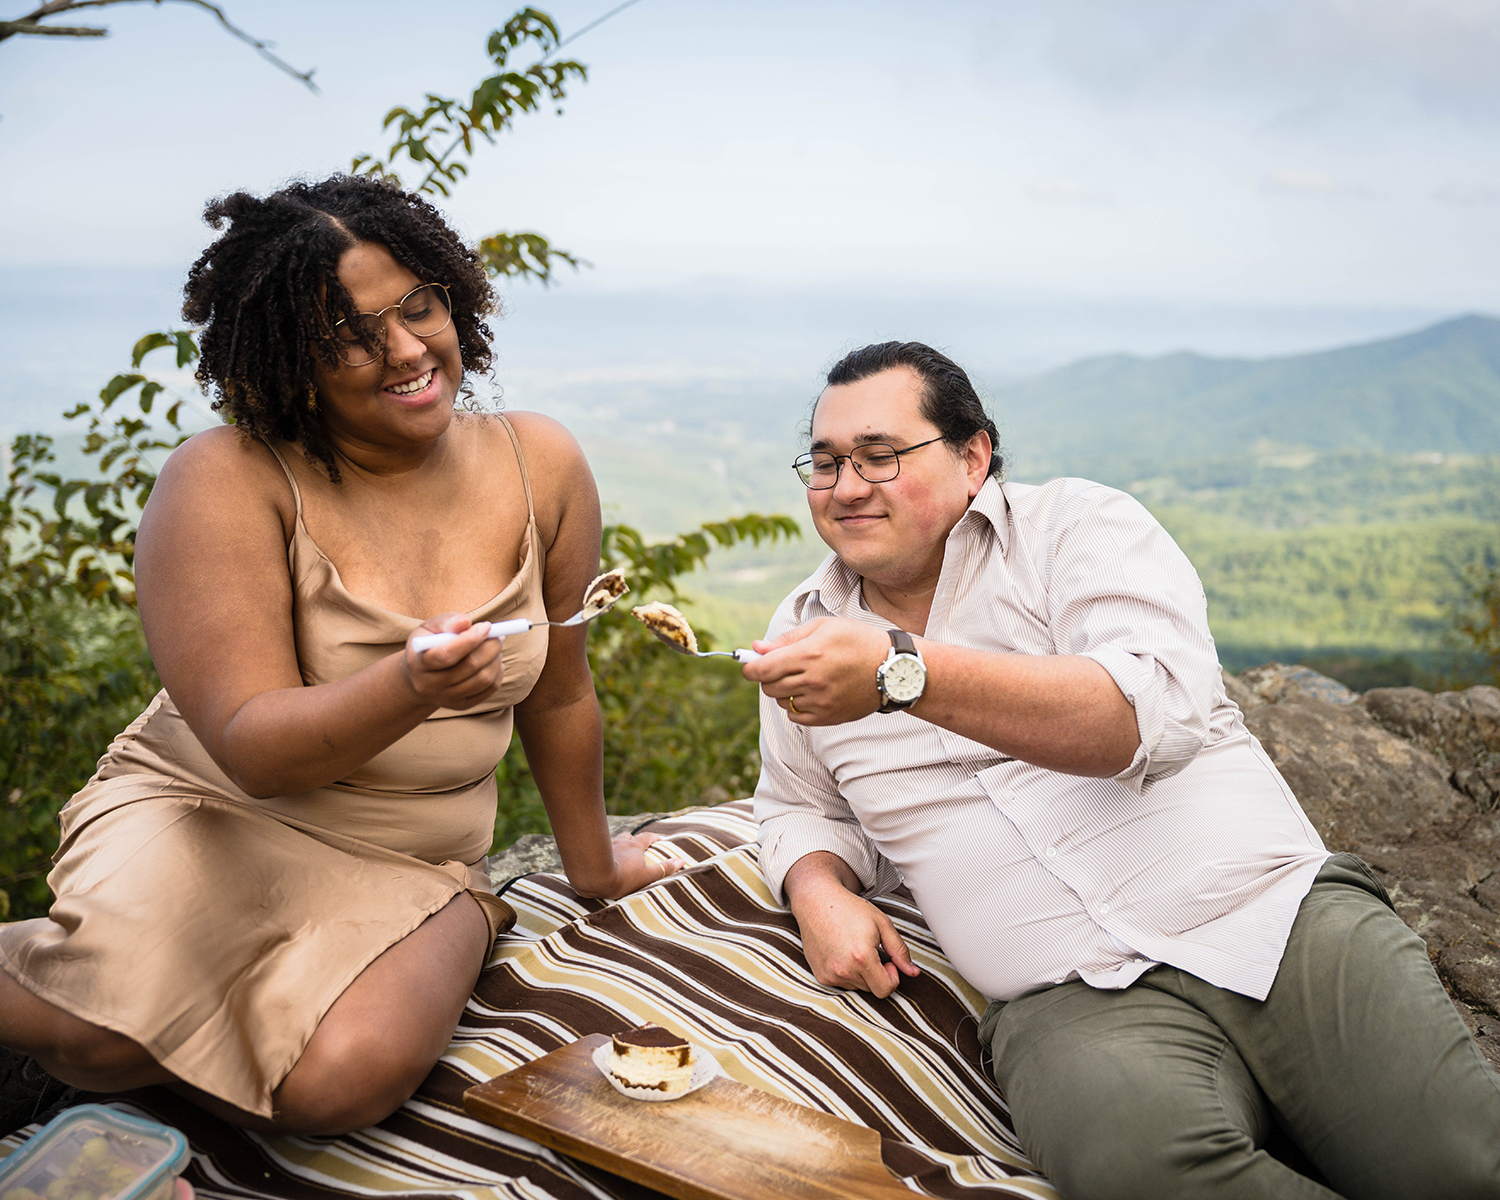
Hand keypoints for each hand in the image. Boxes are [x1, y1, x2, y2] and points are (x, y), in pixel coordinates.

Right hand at [401, 613, 504, 709]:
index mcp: (418, 663)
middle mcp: (430, 686)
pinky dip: (498, 672)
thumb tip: (465, 621)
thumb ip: (447, 622)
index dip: (470, 640)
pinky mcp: (462, 705)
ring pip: (483, 679)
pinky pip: (490, 689)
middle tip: (498, 635)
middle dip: (490, 647)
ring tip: (495, 646)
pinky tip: (493, 661)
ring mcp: (447, 699)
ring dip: (496, 658)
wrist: (420, 676)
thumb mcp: (429, 628)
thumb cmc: (428, 645)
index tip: (487, 626)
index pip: (447, 655)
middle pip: (470, 667)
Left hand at [602, 830, 687, 897]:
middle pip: (628, 836)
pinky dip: (605, 853)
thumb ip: (664, 869)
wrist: (594, 876)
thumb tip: (682, 861)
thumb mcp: (647, 876)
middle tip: (637, 845)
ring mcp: (606, 847)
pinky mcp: (594, 853)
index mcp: (634, 846)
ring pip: (614, 842)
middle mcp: (620, 843)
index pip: (646, 837)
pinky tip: (603, 860)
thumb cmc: (623, 877)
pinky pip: (602, 850)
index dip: (653, 837)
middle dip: (634, 839)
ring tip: (619, 853)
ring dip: (619, 845)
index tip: (658, 839)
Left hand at [744, 617, 892, 725]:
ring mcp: (821, 702)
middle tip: (779, 668)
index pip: (763, 669)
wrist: (892, 669)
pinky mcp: (828, 717)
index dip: (749, 668)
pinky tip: (809, 693)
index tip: (748, 666)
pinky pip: (796, 717)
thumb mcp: (823, 628)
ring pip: (782, 702)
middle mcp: (812, 681)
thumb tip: (757, 648)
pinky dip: (795, 706)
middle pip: (768, 687)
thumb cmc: (857, 641)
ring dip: (783, 691)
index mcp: (809, 654)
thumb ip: (787, 639)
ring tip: (802, 678)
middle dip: (766, 677)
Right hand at [784, 854, 918, 997]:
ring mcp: (830, 974)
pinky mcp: (820, 975)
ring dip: (861, 973)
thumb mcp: (882, 924)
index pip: (885, 990)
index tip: (888, 962)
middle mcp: (844, 971)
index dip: (892, 977)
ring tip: (853, 948)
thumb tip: (913, 973)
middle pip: (872, 988)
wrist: (817, 901)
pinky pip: (841, 983)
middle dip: (877, 973)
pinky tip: (841, 952)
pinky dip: (846, 972)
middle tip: (870, 950)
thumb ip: (900, 950)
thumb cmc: (850, 909)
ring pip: (857, 986)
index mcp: (862, 958)